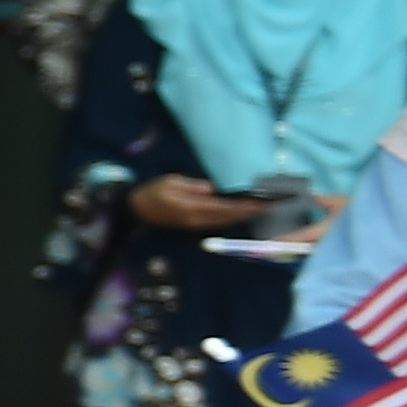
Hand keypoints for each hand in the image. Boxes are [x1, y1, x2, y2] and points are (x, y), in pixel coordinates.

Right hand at [130, 175, 256, 231]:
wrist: (137, 209)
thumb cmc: (152, 191)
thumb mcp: (170, 181)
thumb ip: (192, 185)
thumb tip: (212, 188)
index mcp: (192, 207)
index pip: (225, 207)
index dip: (245, 206)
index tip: (262, 203)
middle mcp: (197, 219)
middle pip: (229, 217)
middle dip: (249, 212)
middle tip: (269, 206)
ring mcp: (196, 224)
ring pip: (225, 222)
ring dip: (243, 216)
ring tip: (259, 209)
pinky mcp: (194, 225)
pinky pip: (218, 223)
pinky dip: (232, 218)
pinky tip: (240, 213)